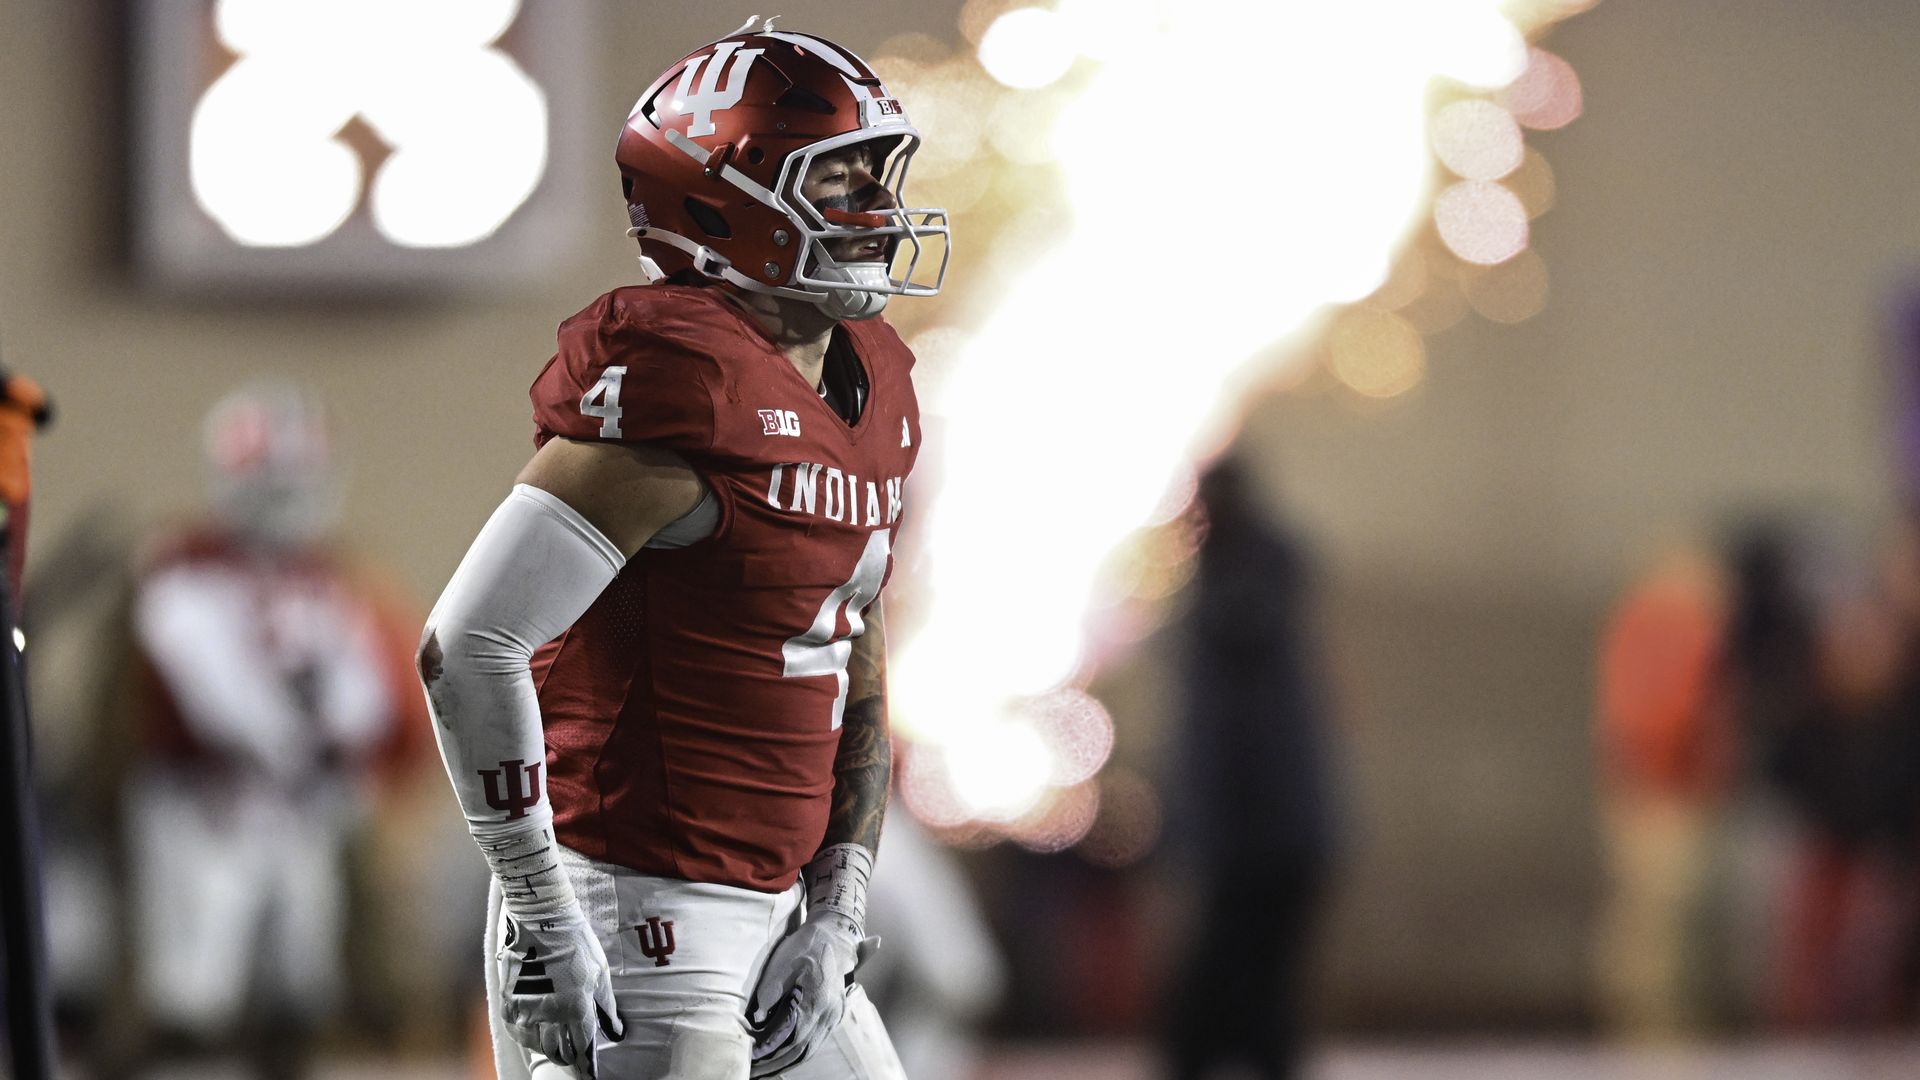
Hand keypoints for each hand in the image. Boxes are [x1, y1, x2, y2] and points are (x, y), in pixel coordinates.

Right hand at [496, 904, 623, 1076]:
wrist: (540, 919)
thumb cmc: (577, 943)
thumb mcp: (599, 972)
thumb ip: (606, 1005)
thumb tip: (615, 1031)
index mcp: (576, 1007)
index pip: (582, 1047)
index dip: (586, 1063)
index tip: (589, 1073)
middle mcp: (550, 1014)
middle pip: (558, 1051)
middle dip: (568, 1057)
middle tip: (573, 1055)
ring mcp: (526, 1010)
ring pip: (537, 1045)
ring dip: (548, 1048)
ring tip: (556, 1044)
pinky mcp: (508, 1001)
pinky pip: (517, 1032)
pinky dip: (528, 1037)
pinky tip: (535, 1033)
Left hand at [747, 914, 876, 1074]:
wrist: (834, 934)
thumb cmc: (805, 945)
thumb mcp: (782, 964)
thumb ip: (770, 993)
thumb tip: (758, 1019)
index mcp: (817, 1001)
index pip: (792, 1038)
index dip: (771, 1052)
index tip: (751, 1059)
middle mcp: (830, 1013)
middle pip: (801, 1051)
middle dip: (776, 1065)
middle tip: (753, 1073)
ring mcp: (835, 1016)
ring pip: (810, 1051)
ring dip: (786, 1063)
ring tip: (764, 1071)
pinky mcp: (834, 1015)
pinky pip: (815, 1042)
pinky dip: (798, 1054)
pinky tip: (782, 1059)